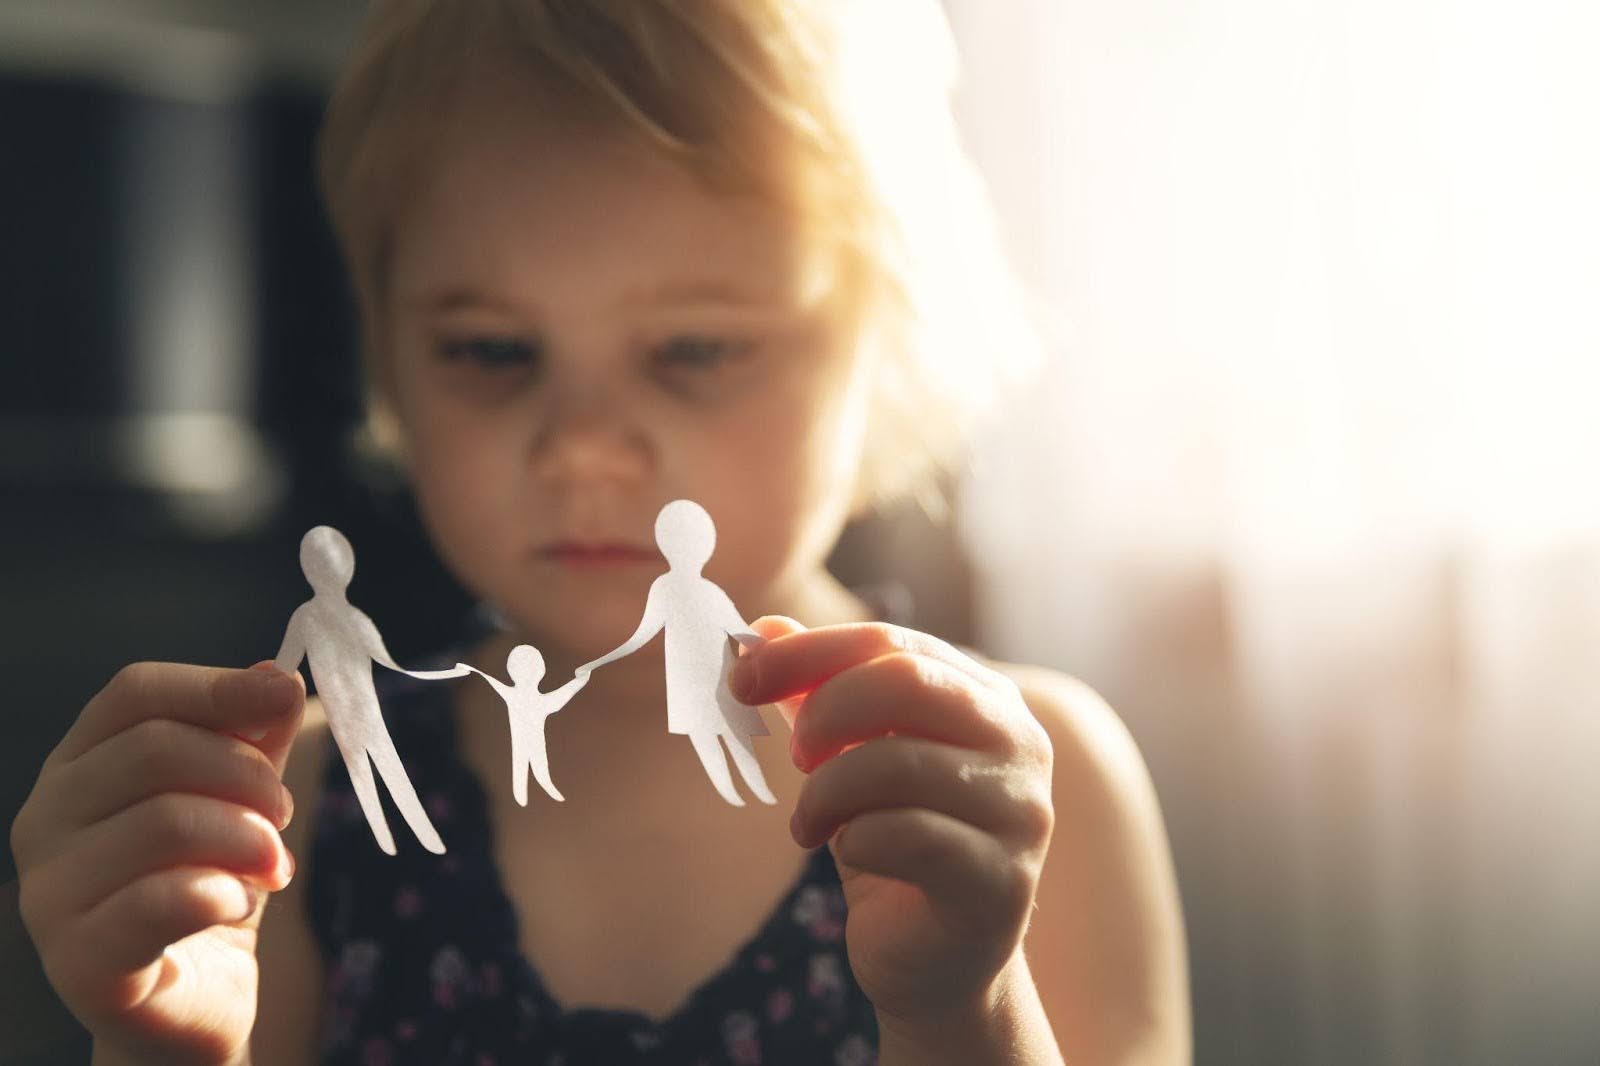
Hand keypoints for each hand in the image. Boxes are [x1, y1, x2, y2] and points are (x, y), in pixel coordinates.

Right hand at [9, 662, 303, 1065]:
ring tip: (272, 868)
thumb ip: (255, 735)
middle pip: (156, 750)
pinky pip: (162, 900)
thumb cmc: (210, 883)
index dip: (216, 686)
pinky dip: (225, 894)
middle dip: (247, 776)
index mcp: (78, 765)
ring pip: (166, 821)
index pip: (135, 693)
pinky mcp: (78, 961)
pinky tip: (238, 904)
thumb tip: (277, 674)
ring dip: (247, 840)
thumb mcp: (242, 797)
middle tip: (283, 818)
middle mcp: (44, 820)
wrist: (194, 1001)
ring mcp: (49, 892)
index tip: (282, 695)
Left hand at [730, 619, 1054, 1032]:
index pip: (892, 641)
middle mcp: (1019, 742)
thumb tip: (764, 630)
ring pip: (899, 762)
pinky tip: (850, 854)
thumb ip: (815, 693)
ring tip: (808, 823)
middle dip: (825, 711)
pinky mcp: (1002, 882)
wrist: (935, 962)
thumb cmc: (893, 845)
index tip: (742, 677)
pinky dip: (855, 840)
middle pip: (906, 681)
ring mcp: (1021, 812)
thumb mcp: (848, 759)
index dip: (808, 651)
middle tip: (795, 754)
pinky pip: (908, 836)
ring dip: (826, 792)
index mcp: (986, 696)